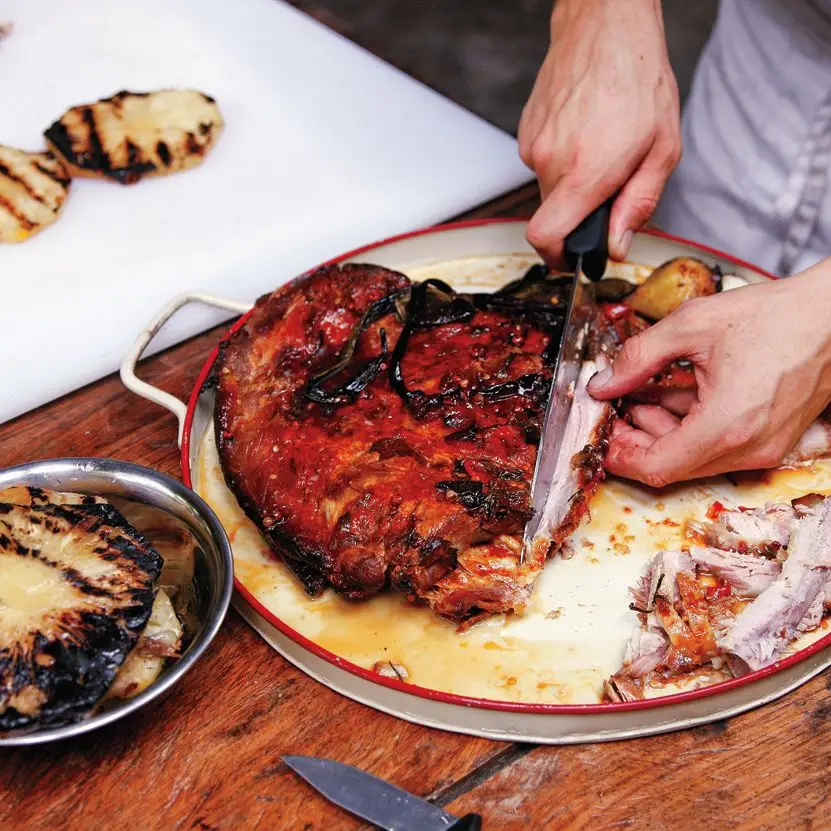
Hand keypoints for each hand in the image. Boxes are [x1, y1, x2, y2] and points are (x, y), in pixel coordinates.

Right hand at [519, 0, 680, 266]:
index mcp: (585, 171)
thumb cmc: (638, 77)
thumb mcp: (663, 148)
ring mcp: (533, 145)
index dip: (556, 257)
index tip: (571, 257)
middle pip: (552, 214)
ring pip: (548, 187)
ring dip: (572, 181)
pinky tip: (585, 131)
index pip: (545, 236)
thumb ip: (639, 204)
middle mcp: (550, 161)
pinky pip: (542, 162)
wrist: (606, 24)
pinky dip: (562, 158)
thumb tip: (618, 243)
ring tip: (600, 145)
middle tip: (608, 183)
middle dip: (578, 211)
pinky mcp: (526, 131)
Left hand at [588, 261, 830, 485]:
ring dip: (662, 433)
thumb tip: (603, 384)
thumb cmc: (776, 316)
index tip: (603, 434)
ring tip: (643, 397)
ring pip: (694, 459)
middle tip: (617, 410)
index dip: (620, 455)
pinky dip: (690, 429)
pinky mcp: (772, 441)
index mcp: (725, 425)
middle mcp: (748, 448)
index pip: (655, 468)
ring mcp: (764, 449)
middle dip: (637, 441)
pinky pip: (718, 448)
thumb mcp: (691, 325)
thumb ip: (637, 358)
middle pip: (672, 467)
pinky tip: (677, 396)